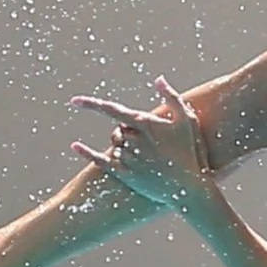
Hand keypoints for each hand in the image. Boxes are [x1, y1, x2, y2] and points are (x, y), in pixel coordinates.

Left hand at [70, 77, 212, 205]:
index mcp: (145, 124)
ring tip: (149, 158)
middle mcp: (133, 140)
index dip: (91, 104)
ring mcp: (127, 158)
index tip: (75, 101)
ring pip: (114, 145)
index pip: (112, 110)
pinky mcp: (124, 174)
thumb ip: (172, 97)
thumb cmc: (192, 152)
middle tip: (150, 144)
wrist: (190, 188)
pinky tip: (75, 145)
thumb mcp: (188, 120)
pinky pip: (99, 160)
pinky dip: (86, 152)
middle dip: (129, 132)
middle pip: (118, 130)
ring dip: (125, 147)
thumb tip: (158, 79)